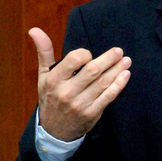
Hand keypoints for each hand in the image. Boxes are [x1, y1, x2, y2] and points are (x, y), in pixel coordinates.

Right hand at [29, 27, 130, 141]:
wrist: (53, 130)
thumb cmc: (50, 96)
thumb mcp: (43, 75)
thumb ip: (44, 51)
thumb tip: (35, 29)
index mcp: (54, 80)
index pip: (74, 59)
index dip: (85, 54)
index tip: (89, 55)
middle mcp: (66, 92)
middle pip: (92, 71)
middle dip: (109, 59)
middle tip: (119, 51)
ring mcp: (80, 104)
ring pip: (103, 83)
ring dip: (117, 70)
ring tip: (126, 61)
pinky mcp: (91, 113)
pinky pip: (108, 96)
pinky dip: (118, 84)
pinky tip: (125, 75)